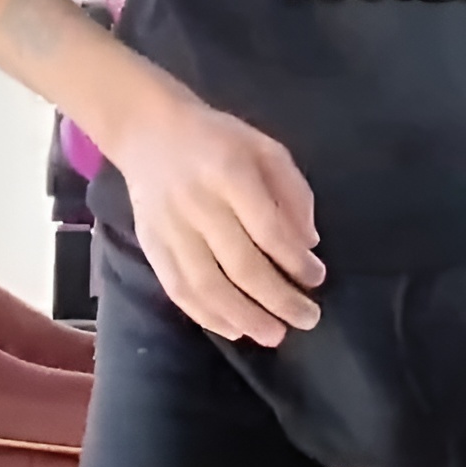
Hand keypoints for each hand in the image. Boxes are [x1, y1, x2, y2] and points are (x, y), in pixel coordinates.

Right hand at [109, 77, 324, 346]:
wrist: (147, 130)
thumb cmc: (217, 139)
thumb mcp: (264, 147)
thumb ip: (292, 191)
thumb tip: (309, 243)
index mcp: (228, 172)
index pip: (266, 228)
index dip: (294, 260)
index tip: (317, 278)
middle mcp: (197, 203)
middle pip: (239, 264)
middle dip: (277, 299)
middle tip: (308, 319)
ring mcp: (169, 228)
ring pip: (206, 284)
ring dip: (243, 317)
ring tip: (273, 335)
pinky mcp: (150, 245)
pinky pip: (177, 289)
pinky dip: (206, 315)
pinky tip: (233, 330)